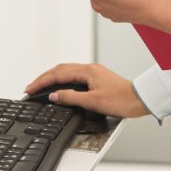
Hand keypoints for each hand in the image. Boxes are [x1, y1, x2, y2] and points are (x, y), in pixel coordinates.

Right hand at [24, 63, 149, 118]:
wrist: (140, 100)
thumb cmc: (121, 100)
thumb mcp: (93, 102)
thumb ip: (71, 97)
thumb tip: (54, 95)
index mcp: (87, 71)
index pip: (57, 74)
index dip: (42, 82)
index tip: (30, 89)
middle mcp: (89, 68)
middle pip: (60, 70)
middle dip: (44, 78)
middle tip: (31, 87)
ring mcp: (93, 72)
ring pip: (66, 72)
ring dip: (52, 78)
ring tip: (41, 86)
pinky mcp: (97, 78)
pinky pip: (74, 75)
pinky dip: (62, 80)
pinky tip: (60, 86)